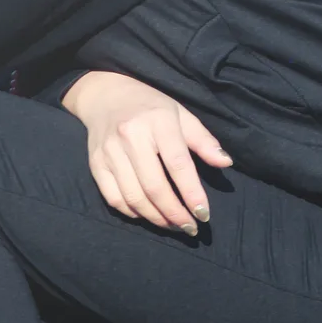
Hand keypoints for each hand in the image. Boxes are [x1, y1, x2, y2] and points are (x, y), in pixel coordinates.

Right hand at [64, 71, 232, 235]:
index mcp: (158, 121)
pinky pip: (114, 199)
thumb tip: (225, 163)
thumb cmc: (151, 107)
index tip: (204, 214)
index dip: (192, 193)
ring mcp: (110, 151)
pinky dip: (133, 213)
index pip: (178, 164)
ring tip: (173, 225)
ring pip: (133, 197)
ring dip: (156, 218)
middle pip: (154, 186)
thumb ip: (203, 140)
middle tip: (190, 227)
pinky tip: (149, 215)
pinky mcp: (95, 164)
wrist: (106, 95)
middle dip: (175, 213)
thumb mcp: (181, 114)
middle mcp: (131, 136)